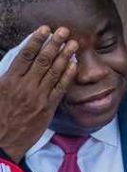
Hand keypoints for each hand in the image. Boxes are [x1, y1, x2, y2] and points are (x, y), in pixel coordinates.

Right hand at [0, 26, 77, 161]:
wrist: (2, 142)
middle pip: (43, 61)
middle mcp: (25, 87)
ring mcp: (38, 97)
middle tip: (65, 31)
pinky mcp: (48, 108)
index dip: (36, 40)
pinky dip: (67, 76)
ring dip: (65, 56)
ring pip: (54, 73)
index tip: (44, 29)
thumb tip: (15, 61)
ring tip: (73, 44)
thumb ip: (5, 75)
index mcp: (8, 80)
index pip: (25, 55)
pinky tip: (74, 65)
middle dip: (55, 44)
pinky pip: (60, 89)